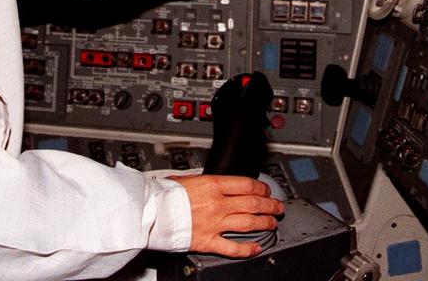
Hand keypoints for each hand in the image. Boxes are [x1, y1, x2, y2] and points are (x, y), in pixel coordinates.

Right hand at [167, 175, 283, 257]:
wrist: (150, 212)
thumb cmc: (163, 195)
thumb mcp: (186, 178)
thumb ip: (204, 183)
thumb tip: (213, 184)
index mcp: (212, 185)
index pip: (246, 184)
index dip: (261, 187)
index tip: (266, 189)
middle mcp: (217, 204)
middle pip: (253, 203)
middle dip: (269, 205)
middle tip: (277, 206)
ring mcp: (215, 224)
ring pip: (249, 223)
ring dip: (264, 223)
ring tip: (272, 223)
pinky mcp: (208, 242)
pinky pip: (233, 247)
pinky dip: (247, 249)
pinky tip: (256, 248)